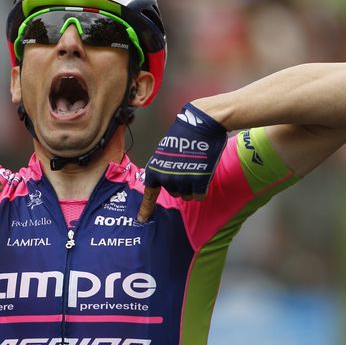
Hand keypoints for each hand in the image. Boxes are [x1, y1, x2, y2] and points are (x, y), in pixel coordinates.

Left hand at [137, 103, 227, 221]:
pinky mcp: (198, 181)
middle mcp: (165, 177)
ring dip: (192, 185)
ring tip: (195, 166)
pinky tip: (204, 173)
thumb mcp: (165, 151)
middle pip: (174, 192)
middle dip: (180, 183)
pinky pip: (199, 195)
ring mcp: (181, 180)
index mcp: (154, 168)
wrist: (201, 124)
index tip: (141, 220)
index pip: (149, 193)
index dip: (145, 208)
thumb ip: (164, 169)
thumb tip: (166, 182)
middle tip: (187, 165)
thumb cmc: (185, 135)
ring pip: (187, 195)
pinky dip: (202, 188)